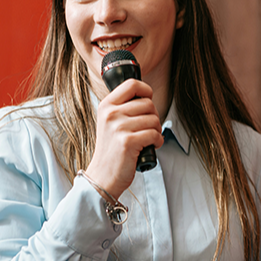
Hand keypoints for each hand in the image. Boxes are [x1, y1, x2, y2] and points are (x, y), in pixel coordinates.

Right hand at [84, 78, 163, 199]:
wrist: (103, 176)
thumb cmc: (112, 149)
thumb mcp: (110, 122)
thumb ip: (123, 107)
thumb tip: (146, 96)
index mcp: (106, 105)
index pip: (132, 84)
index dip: (146, 90)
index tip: (147, 100)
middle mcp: (111, 114)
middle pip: (148, 103)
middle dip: (154, 116)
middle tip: (148, 128)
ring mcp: (118, 127)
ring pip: (154, 119)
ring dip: (156, 130)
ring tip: (147, 139)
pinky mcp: (128, 142)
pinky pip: (154, 134)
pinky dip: (157, 141)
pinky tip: (150, 146)